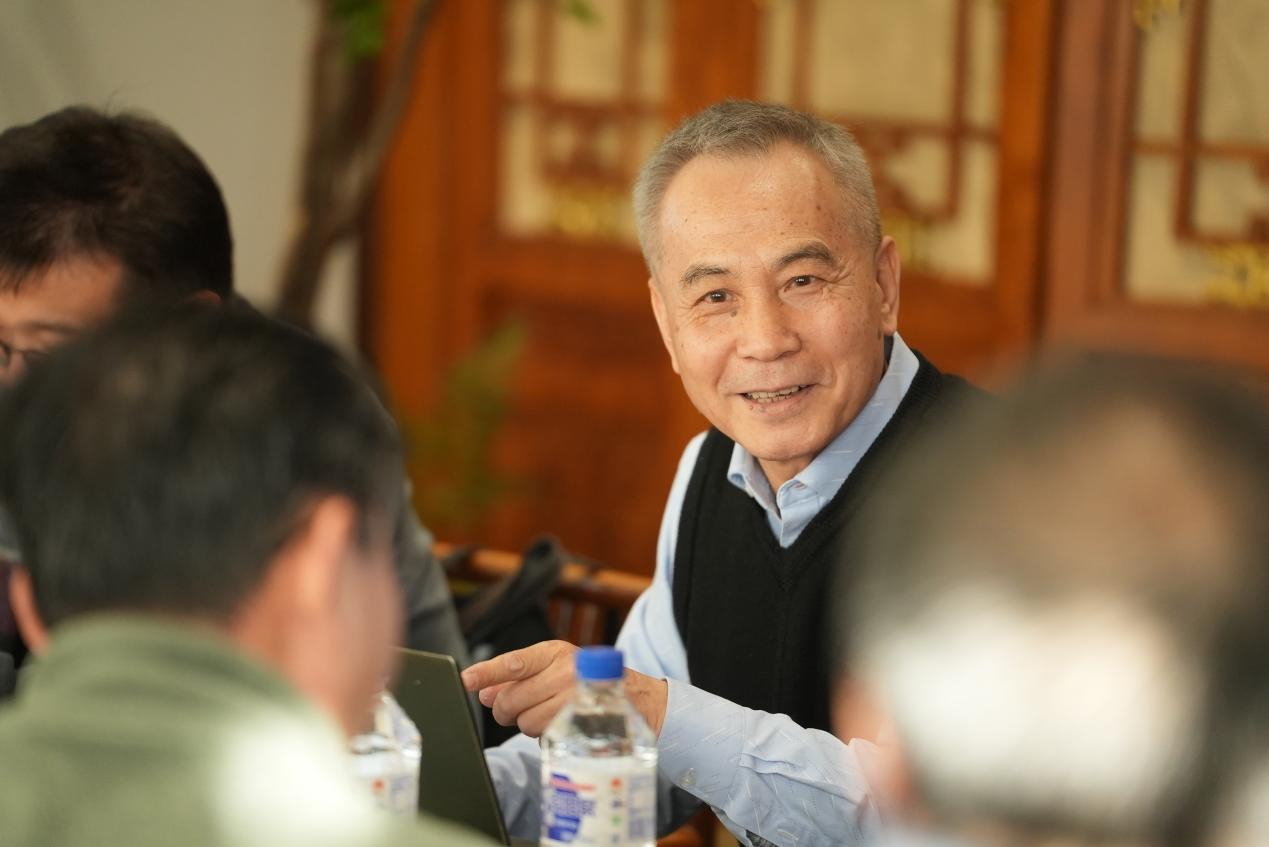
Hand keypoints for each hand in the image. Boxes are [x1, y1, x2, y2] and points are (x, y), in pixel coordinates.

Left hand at [461, 640, 668, 737]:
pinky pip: (543, 735)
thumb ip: (517, 678)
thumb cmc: (587, 681)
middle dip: (506, 709)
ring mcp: (574, 699)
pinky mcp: (579, 724)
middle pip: (511, 699)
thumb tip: (481, 691)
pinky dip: (543, 733)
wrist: (635, 699)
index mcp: (555, 652)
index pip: (513, 663)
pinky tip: (558, 723)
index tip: (465, 680)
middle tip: (515, 709)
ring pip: (525, 722)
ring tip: (548, 713)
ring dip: (527, 723)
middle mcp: (565, 672)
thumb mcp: (554, 669)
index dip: (486, 673)